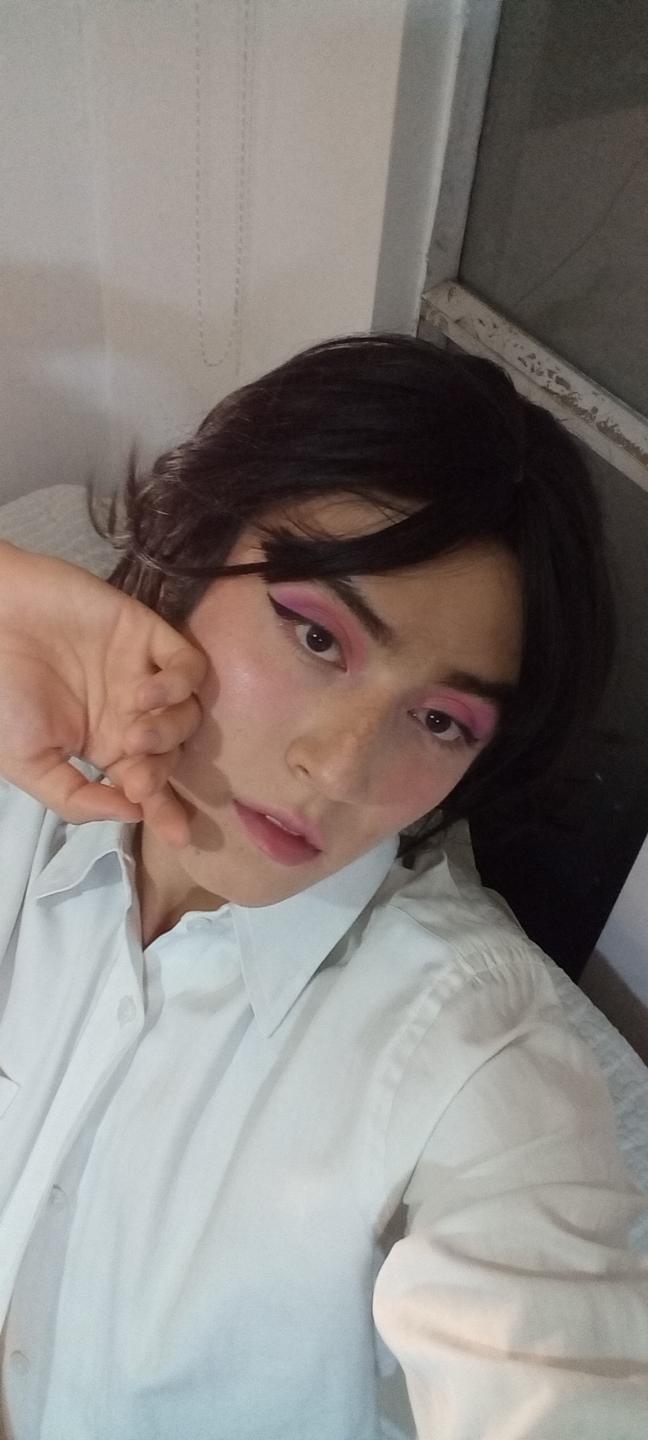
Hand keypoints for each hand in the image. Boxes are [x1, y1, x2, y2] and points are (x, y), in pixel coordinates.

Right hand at [0, 541, 207, 846]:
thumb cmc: (1, 693)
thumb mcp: (27, 762)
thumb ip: (75, 796)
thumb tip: (131, 816)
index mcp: (105, 744)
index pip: (150, 783)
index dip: (166, 810)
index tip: (178, 836)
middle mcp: (132, 712)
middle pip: (174, 752)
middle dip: (163, 774)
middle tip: (139, 781)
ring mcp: (143, 673)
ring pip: (188, 713)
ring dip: (168, 732)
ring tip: (134, 733)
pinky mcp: (148, 635)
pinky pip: (190, 667)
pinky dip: (178, 685)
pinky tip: (145, 692)